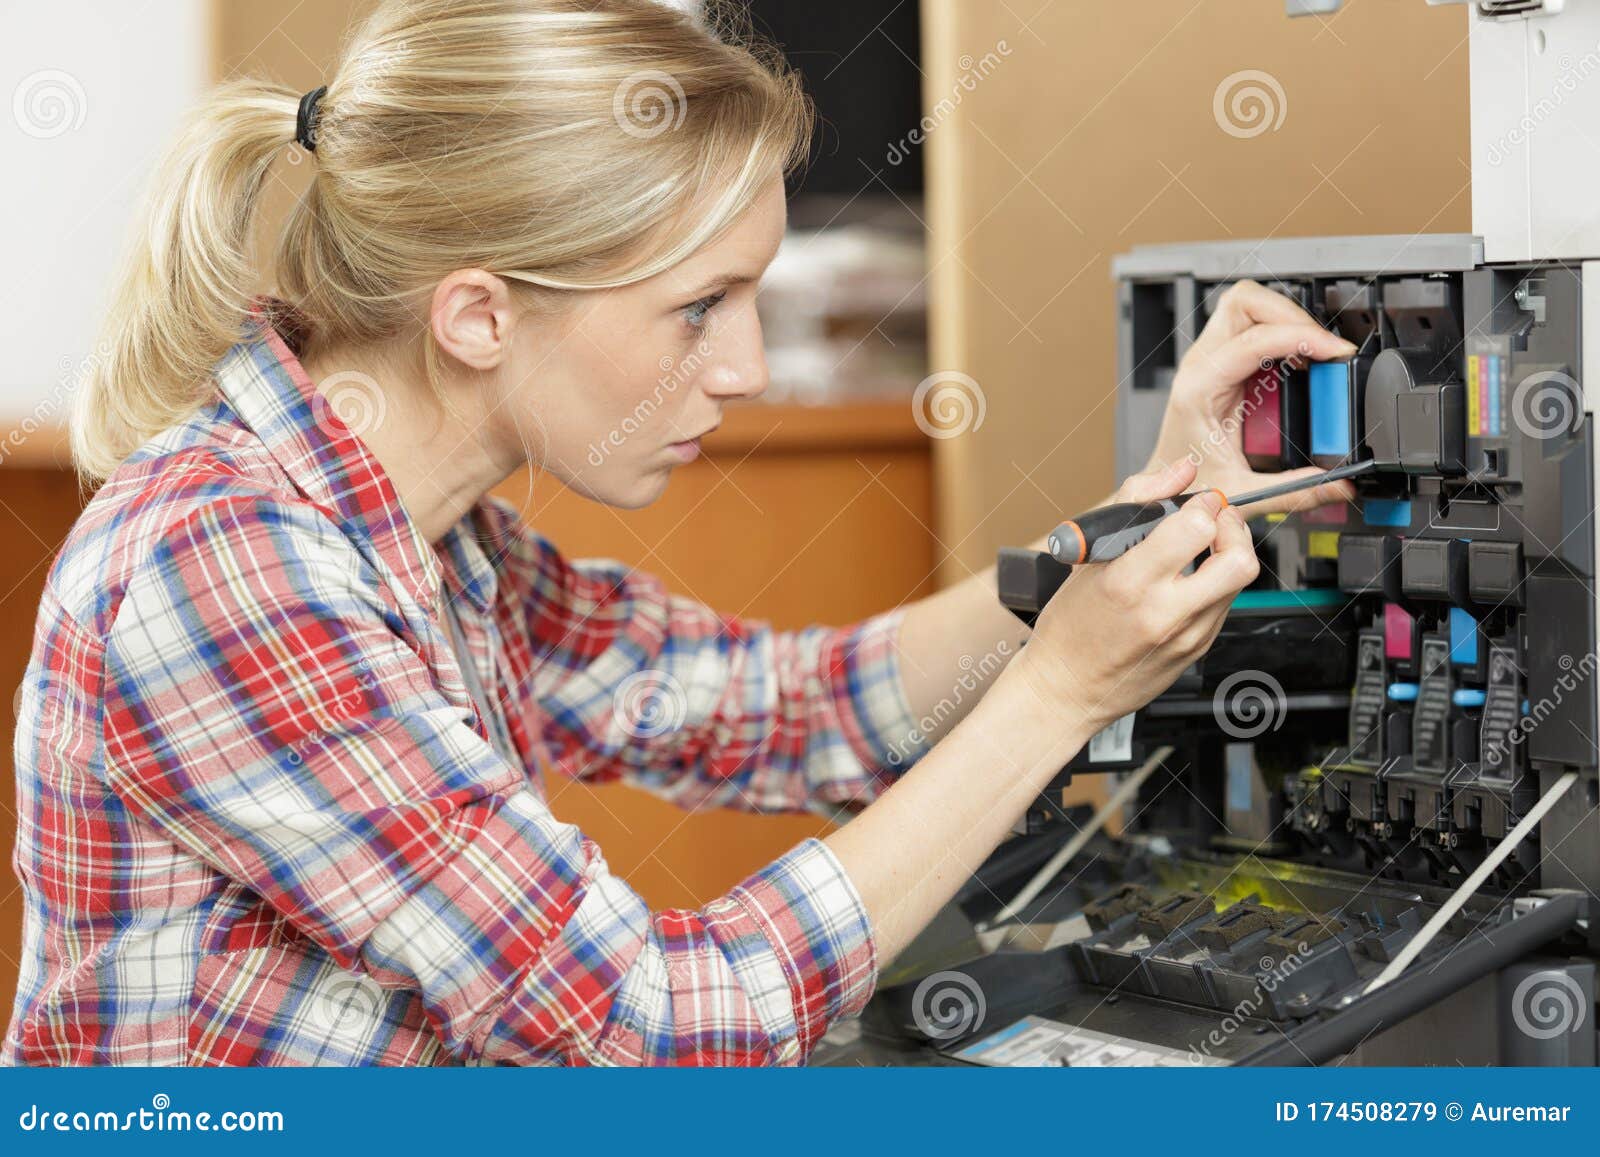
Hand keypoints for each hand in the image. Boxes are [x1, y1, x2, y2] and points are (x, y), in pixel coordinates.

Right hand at [1006, 458, 1259, 736]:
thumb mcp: (1088, 556)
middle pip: (1239, 560)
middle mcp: (1164, 613)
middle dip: (1234, 530)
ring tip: (1201, 550)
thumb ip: (1136, 501)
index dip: (1204, 504)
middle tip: (1215, 524)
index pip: (1196, 528)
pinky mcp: (1197, 651)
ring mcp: (1186, 637)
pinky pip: (1224, 606)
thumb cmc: (1069, 627)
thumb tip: (1180, 471)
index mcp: (1129, 583)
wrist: (1065, 690)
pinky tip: (1186, 583)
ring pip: (1239, 582)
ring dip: (1227, 555)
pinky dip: (1213, 584)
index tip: (1197, 501)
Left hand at [1147, 280, 1359, 516]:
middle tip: (1326, 345)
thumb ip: (1294, 489)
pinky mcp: (1223, 362)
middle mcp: (1201, 365)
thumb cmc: (1185, 484)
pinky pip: (1254, 326)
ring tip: (1318, 350)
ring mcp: (1210, 359)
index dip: (1300, 336)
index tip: (1336, 352)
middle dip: (1292, 314)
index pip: (1252, 339)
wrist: (1164, 488)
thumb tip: (1340, 482)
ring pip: (1249, 305)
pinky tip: (1302, 358)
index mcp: (1198, 388)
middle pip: (1245, 301)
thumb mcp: (1242, 491)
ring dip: (1288, 319)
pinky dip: (1284, 333)